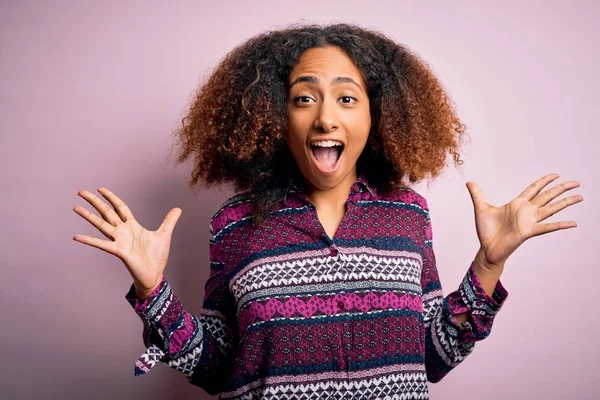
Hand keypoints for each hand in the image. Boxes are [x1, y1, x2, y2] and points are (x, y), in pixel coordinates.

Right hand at [73, 187, 181, 298]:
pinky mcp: (119, 251)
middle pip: (106, 212)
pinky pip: (102, 244)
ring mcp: (119, 240)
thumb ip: (169, 221)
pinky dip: (90, 240)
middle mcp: (123, 231)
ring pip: (101, 225)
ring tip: (75, 207)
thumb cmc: (157, 256)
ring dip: (88, 216)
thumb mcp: (164, 234)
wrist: (154, 274)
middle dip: (95, 202)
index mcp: (132, 226)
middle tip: (81, 191)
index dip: (111, 197)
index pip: (119, 207)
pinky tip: (77, 237)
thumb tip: (178, 209)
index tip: (100, 189)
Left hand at [466, 173, 582, 270]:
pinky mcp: (529, 232)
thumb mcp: (481, 208)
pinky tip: (573, 223)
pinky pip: (548, 227)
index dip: (544, 181)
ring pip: (551, 208)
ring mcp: (529, 221)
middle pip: (547, 196)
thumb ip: (477, 194)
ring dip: (565, 202)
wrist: (487, 248)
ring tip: (580, 197)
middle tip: (576, 183)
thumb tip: (469, 181)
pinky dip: (560, 225)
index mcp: (516, 203)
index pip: (533, 189)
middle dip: (561, 189)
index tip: (556, 175)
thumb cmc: (486, 230)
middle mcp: (526, 211)